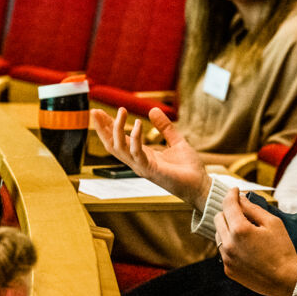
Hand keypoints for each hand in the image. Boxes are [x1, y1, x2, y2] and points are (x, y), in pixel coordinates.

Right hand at [90, 106, 211, 206]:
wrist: (201, 186)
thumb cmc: (188, 168)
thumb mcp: (177, 142)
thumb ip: (165, 127)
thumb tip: (153, 109)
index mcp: (142, 156)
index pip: (119, 140)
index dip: (108, 126)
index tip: (100, 112)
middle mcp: (138, 162)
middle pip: (112, 145)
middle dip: (102, 128)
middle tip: (95, 111)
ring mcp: (142, 167)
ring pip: (119, 148)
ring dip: (117, 129)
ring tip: (122, 110)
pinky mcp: (151, 170)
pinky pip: (137, 153)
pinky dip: (135, 138)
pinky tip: (138, 123)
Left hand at [216, 189, 296, 295]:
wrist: (285, 280)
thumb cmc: (282, 249)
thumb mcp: (273, 223)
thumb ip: (253, 208)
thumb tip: (240, 198)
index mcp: (240, 230)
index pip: (228, 204)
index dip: (231, 194)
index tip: (235, 190)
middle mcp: (229, 244)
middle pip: (218, 218)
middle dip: (229, 212)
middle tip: (243, 213)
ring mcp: (226, 258)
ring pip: (218, 235)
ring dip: (228, 229)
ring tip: (246, 233)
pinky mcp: (228, 269)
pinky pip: (224, 251)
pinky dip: (231, 245)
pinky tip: (247, 248)